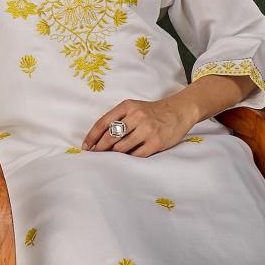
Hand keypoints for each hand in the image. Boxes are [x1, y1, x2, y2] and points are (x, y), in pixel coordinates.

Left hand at [82, 96, 196, 156]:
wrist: (178, 111)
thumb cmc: (151, 112)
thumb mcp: (133, 108)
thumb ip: (118, 119)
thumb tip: (98, 140)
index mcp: (127, 106)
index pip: (103, 123)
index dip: (92, 136)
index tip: (86, 146)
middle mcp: (137, 116)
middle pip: (110, 137)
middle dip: (100, 148)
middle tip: (96, 154)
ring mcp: (147, 129)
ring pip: (122, 148)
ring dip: (115, 154)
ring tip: (114, 155)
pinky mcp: (156, 142)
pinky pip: (136, 155)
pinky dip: (129, 158)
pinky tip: (128, 157)